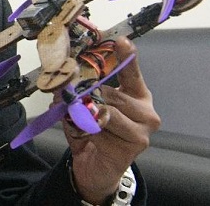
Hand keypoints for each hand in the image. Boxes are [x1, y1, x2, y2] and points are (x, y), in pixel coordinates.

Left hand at [63, 37, 159, 203]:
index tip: (121, 41)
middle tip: (76, 99)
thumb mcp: (83, 107)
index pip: (132, 73)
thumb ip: (78, 93)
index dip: (127, 57)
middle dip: (89, 95)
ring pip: (108, 111)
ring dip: (88, 116)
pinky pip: (104, 130)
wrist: (96, 167)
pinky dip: (88, 131)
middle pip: (114, 93)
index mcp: (136, 95)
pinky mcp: (135, 145)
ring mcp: (142, 129)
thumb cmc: (93, 133)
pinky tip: (89, 137)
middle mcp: (145, 111)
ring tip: (83, 121)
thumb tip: (64, 80)